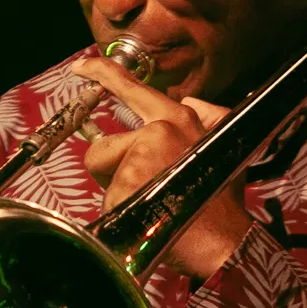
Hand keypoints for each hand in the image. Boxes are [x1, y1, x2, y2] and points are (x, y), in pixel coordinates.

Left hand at [73, 55, 253, 279]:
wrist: (223, 241)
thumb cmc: (220, 200)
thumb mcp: (225, 145)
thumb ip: (205, 119)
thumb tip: (190, 103)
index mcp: (179, 118)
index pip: (133, 88)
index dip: (102, 73)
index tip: (81, 66)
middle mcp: (159, 129)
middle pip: (103, 148)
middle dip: (109, 172)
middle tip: (136, 190)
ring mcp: (141, 155)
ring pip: (101, 176)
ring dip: (116, 192)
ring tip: (150, 205)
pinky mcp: (127, 182)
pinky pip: (106, 199)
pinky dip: (119, 213)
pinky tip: (146, 219)